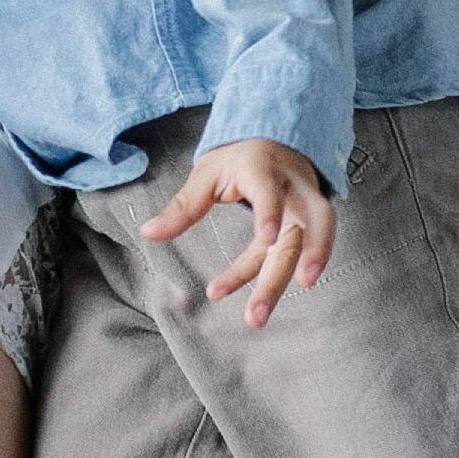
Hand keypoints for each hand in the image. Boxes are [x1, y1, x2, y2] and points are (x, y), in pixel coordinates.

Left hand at [141, 137, 335, 323]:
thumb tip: (148, 233)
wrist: (276, 143)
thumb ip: (184, 206)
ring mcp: (305, 209)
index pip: (271, 191)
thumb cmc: (238, 161)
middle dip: (281, 271)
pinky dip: (283, 277)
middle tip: (257, 311)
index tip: (267, 238)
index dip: (271, 211)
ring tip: (264, 314)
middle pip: (298, 229)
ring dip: (296, 280)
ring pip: (311, 244)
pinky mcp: (307, 226)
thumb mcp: (207, 174)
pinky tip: (264, 300)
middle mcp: (292, 190)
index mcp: (263, 170)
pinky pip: (297, 253)